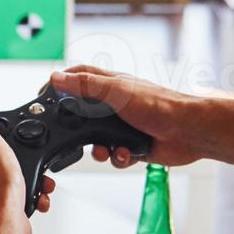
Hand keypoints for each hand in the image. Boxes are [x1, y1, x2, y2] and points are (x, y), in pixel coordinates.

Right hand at [48, 65, 206, 168]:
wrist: (189, 132)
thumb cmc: (159, 105)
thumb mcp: (116, 92)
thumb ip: (85, 85)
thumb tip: (56, 77)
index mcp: (111, 84)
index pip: (78, 76)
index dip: (60, 82)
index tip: (44, 93)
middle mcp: (115, 104)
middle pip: (83, 114)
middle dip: (78, 129)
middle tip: (74, 135)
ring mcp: (124, 125)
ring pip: (96, 140)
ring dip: (99, 149)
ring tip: (107, 150)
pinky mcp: (132, 145)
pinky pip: (115, 155)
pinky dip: (119, 157)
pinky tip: (128, 154)